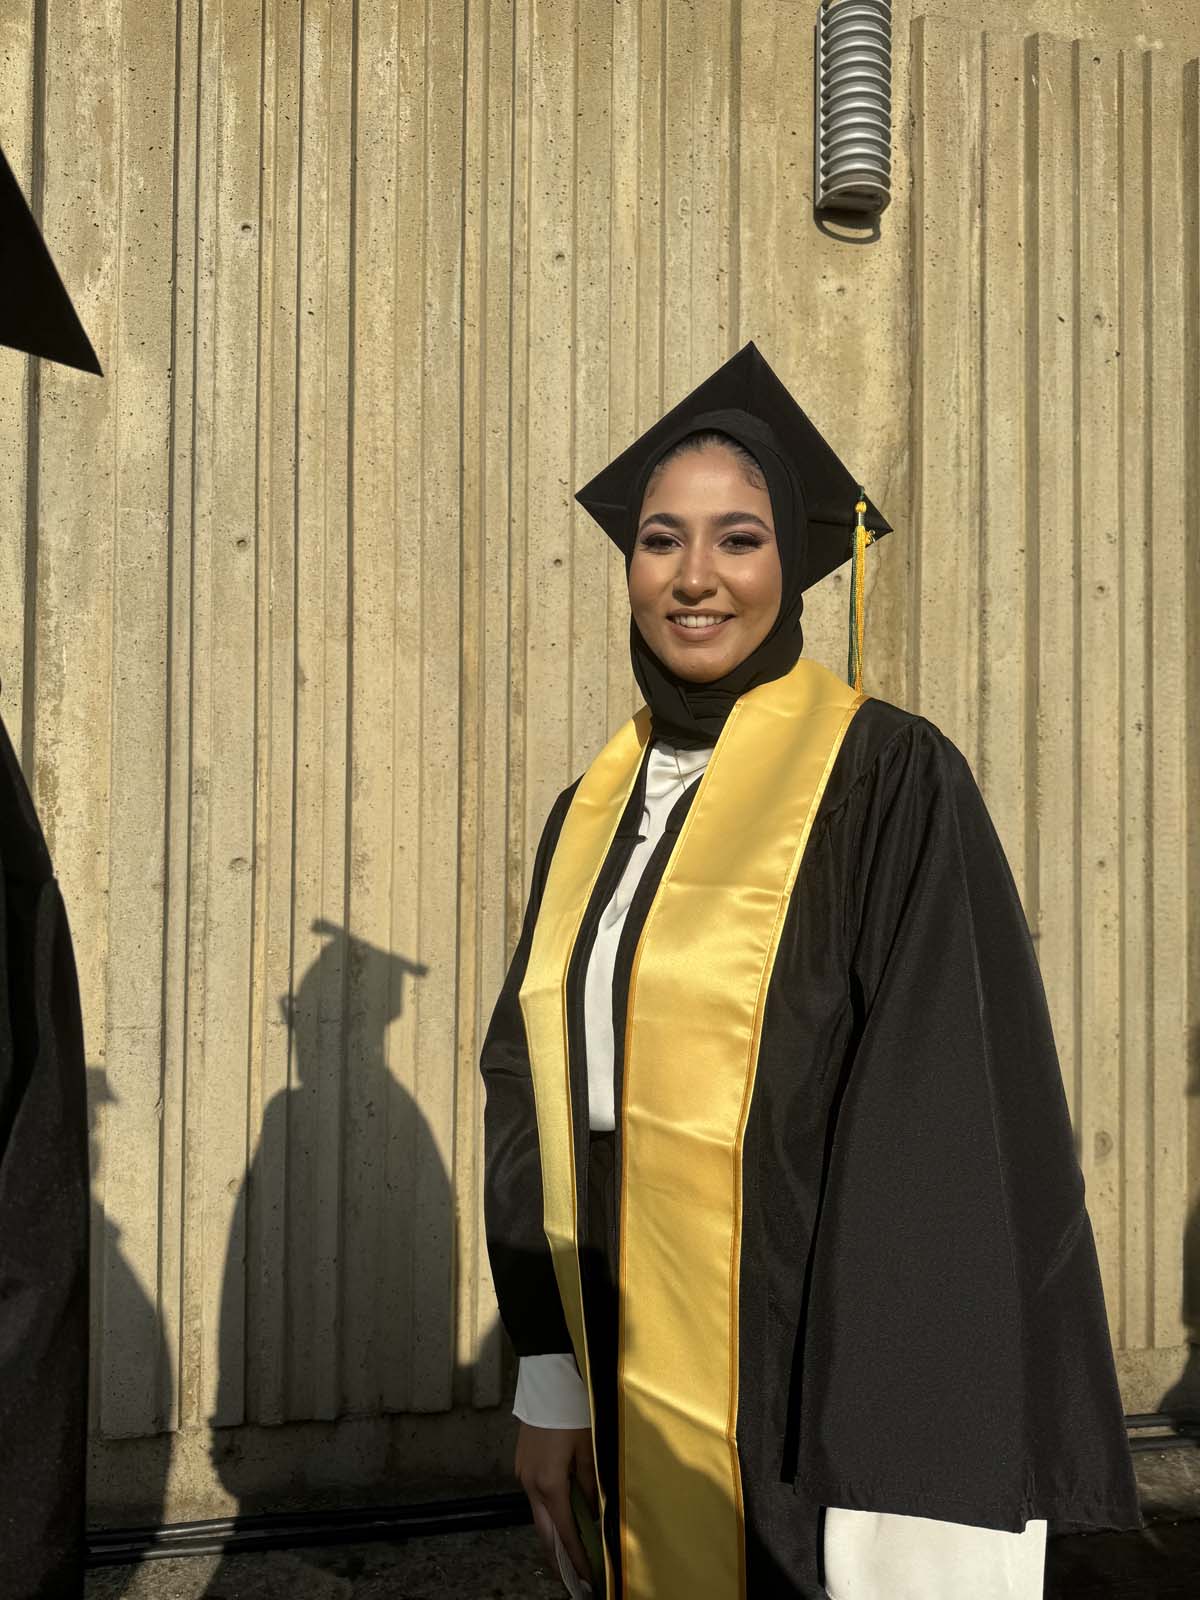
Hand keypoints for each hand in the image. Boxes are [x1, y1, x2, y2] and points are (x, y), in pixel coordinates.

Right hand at [515, 1420, 598, 1584]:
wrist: (546, 1383)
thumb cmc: (571, 1414)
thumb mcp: (589, 1449)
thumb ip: (590, 1484)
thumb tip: (593, 1512)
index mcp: (550, 1484)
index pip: (565, 1533)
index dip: (576, 1557)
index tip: (586, 1577)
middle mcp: (532, 1485)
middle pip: (545, 1533)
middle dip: (559, 1558)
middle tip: (574, 1578)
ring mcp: (523, 1475)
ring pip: (538, 1516)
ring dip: (553, 1536)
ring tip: (570, 1554)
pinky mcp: (522, 1465)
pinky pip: (535, 1498)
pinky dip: (548, 1514)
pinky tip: (560, 1518)